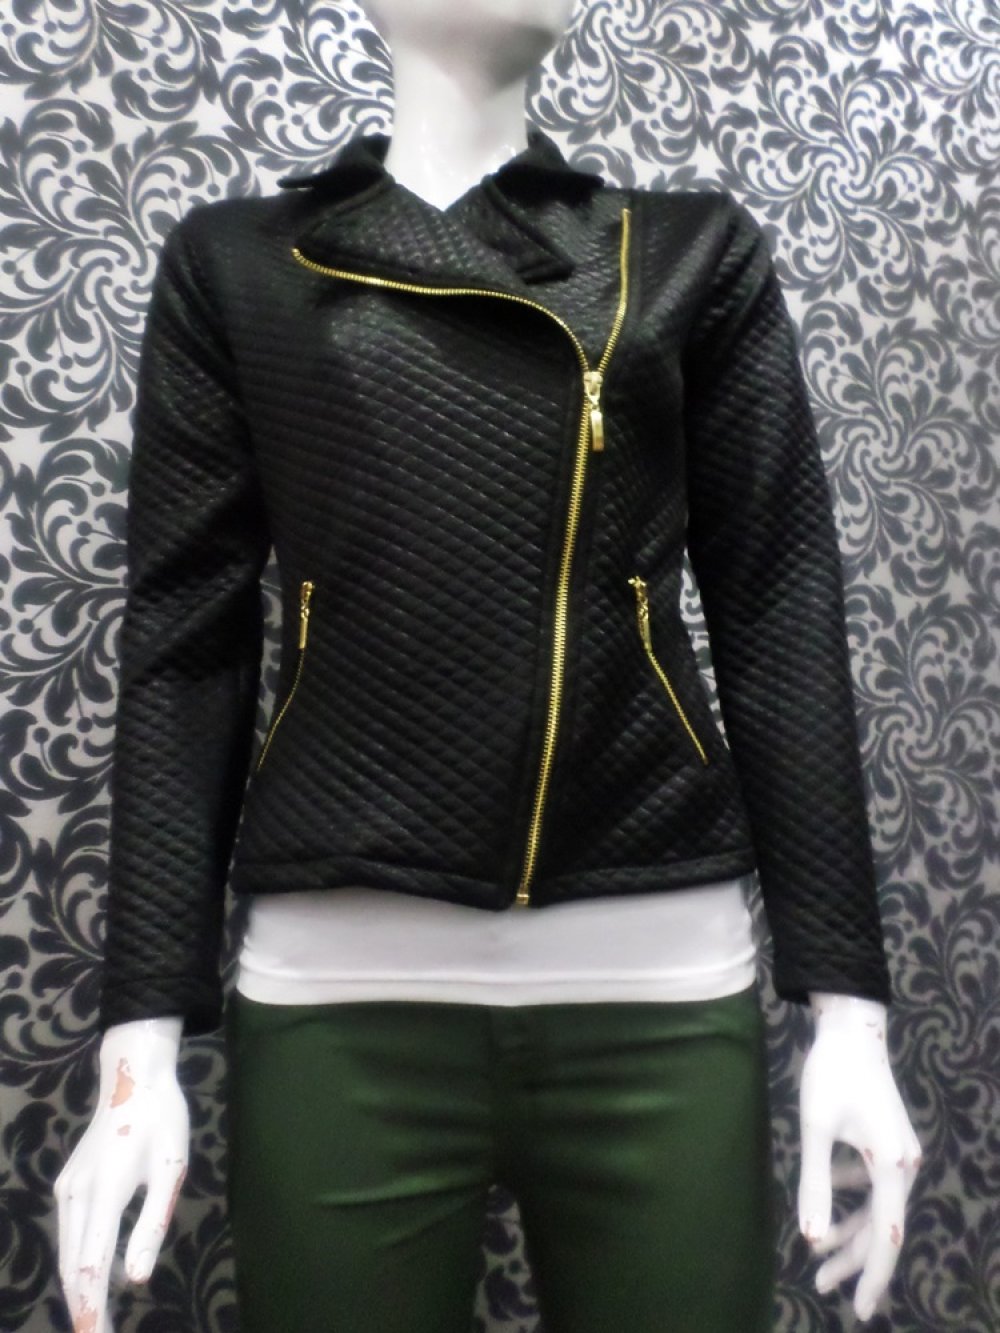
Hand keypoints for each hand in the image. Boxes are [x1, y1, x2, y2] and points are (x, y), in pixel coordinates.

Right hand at [54, 1017, 185, 1332]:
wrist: (133, 1076)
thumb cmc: (162, 1119)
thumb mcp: (170, 1168)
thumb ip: (151, 1224)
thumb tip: (134, 1280)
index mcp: (105, 1191)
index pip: (91, 1264)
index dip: (91, 1306)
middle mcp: (76, 1193)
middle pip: (71, 1264)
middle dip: (82, 1305)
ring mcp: (67, 1187)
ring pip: (66, 1251)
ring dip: (77, 1287)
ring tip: (93, 1320)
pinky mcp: (68, 1183)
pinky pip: (69, 1232)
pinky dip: (75, 1261)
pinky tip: (89, 1278)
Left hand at [798, 992, 921, 1321]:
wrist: (853, 1028)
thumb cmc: (832, 1073)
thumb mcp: (816, 1128)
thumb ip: (816, 1184)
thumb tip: (812, 1239)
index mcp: (892, 1165)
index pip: (885, 1237)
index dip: (871, 1275)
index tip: (861, 1310)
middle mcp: (905, 1165)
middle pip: (882, 1227)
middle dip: (853, 1258)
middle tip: (824, 1286)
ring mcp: (901, 1154)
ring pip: (878, 1209)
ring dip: (850, 1231)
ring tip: (820, 1257)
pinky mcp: (890, 1144)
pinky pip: (875, 1187)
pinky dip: (853, 1200)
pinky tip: (829, 1195)